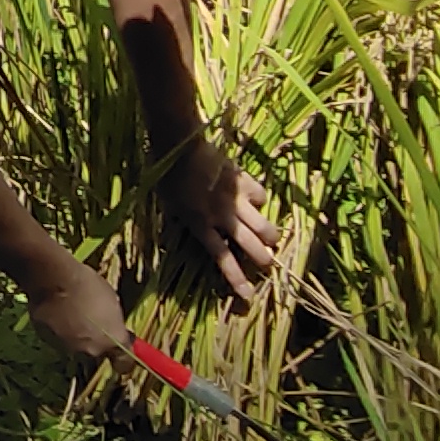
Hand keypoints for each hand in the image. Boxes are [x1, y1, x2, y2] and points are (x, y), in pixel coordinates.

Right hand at [29, 262, 129, 364]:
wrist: (53, 279)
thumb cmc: (88, 284)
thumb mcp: (111, 301)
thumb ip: (114, 322)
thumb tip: (114, 328)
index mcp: (113, 340)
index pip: (124, 364)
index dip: (123, 359)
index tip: (121, 351)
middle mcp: (92, 351)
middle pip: (97, 353)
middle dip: (96, 341)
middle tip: (92, 321)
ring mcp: (69, 349)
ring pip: (77, 347)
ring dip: (77, 336)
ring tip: (72, 314)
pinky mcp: (49, 343)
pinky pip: (58, 339)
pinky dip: (59, 330)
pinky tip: (57, 313)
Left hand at [167, 146, 279, 300]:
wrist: (179, 145)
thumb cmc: (167, 176)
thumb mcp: (168, 206)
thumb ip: (183, 221)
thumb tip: (187, 231)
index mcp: (200, 224)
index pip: (222, 258)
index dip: (236, 278)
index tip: (248, 295)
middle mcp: (222, 216)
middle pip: (250, 245)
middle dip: (262, 259)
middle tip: (267, 263)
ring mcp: (236, 198)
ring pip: (263, 224)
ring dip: (269, 235)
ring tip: (272, 239)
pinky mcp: (243, 181)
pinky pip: (260, 195)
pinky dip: (260, 201)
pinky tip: (257, 201)